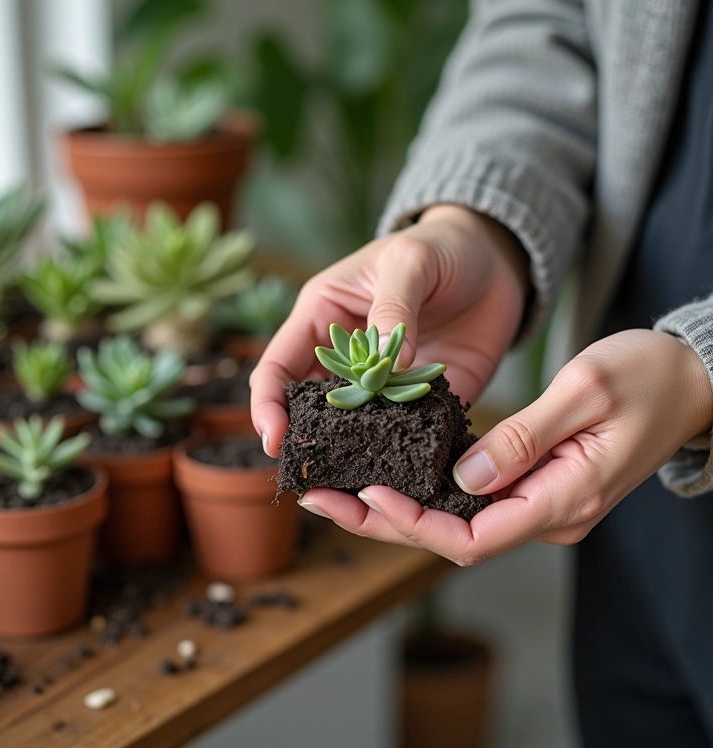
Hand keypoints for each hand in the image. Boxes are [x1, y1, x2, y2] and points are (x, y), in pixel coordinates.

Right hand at [250, 204, 528, 455]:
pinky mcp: (420, 400)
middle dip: (305, 441)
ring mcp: (382, 385)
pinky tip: (403, 473)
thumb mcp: (410, 262)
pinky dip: (400, 453)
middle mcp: (345, 360)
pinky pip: (404, 432)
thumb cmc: (439, 247)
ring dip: (350, 455)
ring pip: (353, 429)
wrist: (494, 261)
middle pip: (308, 409)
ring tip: (351, 486)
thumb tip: (386, 363)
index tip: (275, 439)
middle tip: (308, 478)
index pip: (277, 368)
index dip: (268, 404)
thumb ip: (393, 307)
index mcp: (322, 320)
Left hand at [300, 329, 712, 565]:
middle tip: (320, 496)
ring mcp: (539, 504)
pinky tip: (384, 471)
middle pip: (450, 537)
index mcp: (562, 501)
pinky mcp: (532, 485)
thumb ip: (525, 437)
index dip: (414, 524)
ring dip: (394, 508)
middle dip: (382, 522)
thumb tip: (464, 476)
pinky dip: (422, 490)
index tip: (368, 494)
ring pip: (453, 521)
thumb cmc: (647, 377)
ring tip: (335, 487)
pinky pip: (468, 500)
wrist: (689, 380)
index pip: (473, 539)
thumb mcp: (585, 392)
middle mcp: (547, 514)